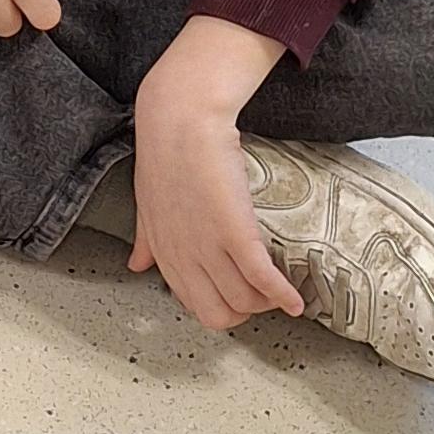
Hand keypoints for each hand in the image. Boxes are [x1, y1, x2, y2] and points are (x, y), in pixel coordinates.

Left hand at [130, 23, 299, 333]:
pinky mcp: (234, 232)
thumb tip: (137, 265)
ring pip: (244, 302)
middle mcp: (183, 258)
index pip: (194, 304)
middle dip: (246, 312)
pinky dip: (284, 296)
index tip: (239, 294)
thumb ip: (146, 240)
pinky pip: (262, 280)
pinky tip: (296, 302)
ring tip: (282, 288)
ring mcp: (207, 247)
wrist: (179, 118)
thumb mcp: (147, 204)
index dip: (221, 304)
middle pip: (219, 315)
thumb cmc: (164, 154)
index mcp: (164, 253)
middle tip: (264, 295)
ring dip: (268, 301)